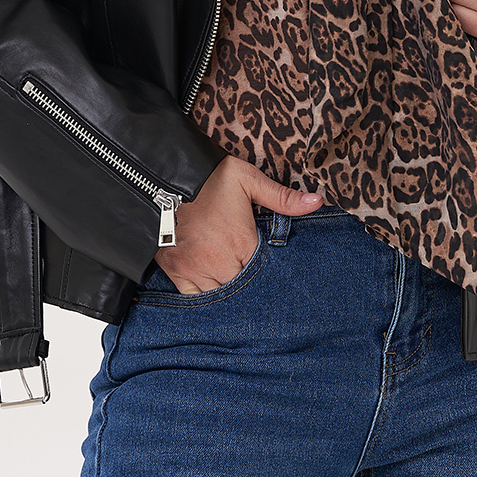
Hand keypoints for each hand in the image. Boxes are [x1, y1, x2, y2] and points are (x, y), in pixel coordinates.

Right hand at [154, 156, 322, 292]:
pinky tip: (215, 293)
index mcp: (242, 243)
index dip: (272, 275)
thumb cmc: (207, 178)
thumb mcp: (247, 179)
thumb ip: (282, 197)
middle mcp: (221, 263)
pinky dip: (206, 299)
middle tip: (261, 287)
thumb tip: (318, 201)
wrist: (159, 178)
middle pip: (245, 290)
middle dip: (253, 288)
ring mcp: (197, 270)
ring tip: (238, 287)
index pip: (265, 273)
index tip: (277, 276)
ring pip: (221, 297)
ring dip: (231, 294)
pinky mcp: (177, 271)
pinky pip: (195, 298)